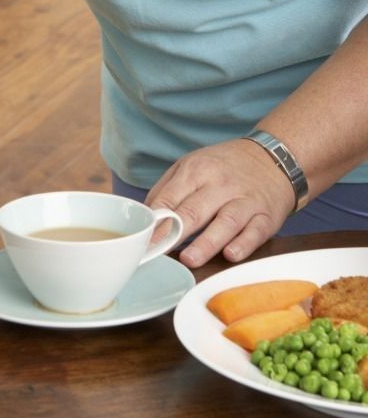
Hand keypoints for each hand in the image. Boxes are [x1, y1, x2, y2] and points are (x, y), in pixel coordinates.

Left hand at [145, 139, 296, 267]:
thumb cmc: (224, 166)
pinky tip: (231, 255)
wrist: (273, 158)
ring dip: (207, 243)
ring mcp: (244, 200)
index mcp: (196, 171)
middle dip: (175, 231)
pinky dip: (243, 244)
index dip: (155, 220)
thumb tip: (146, 216)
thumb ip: (167, 190)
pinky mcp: (266, 216)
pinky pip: (255, 231)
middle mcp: (220, 185)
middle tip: (159, 250)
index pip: (170, 197)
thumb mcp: (191, 165)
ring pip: (225, 222)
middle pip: (194, 210)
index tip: (143, 238)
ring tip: (190, 259)